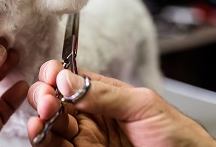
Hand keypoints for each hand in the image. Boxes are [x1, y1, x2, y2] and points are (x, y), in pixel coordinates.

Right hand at [27, 60, 215, 146]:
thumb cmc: (175, 134)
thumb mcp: (142, 105)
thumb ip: (102, 93)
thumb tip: (66, 78)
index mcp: (101, 94)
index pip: (67, 78)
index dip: (54, 75)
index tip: (51, 79)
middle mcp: (88, 114)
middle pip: (53, 100)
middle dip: (43, 96)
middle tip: (48, 101)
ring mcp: (84, 137)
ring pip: (50, 124)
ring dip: (39, 119)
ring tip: (41, 119)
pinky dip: (44, 141)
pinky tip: (41, 134)